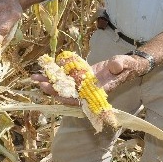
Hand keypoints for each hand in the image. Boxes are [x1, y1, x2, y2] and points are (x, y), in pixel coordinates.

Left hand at [31, 54, 147, 103]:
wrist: (127, 65)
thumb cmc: (128, 66)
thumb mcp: (126, 64)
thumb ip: (120, 64)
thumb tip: (114, 66)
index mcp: (98, 90)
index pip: (82, 98)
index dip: (69, 97)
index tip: (56, 95)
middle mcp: (88, 89)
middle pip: (68, 93)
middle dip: (53, 89)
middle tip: (40, 83)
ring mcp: (83, 82)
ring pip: (63, 85)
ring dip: (49, 82)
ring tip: (34, 77)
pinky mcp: (81, 74)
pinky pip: (66, 75)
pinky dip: (55, 72)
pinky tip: (44, 68)